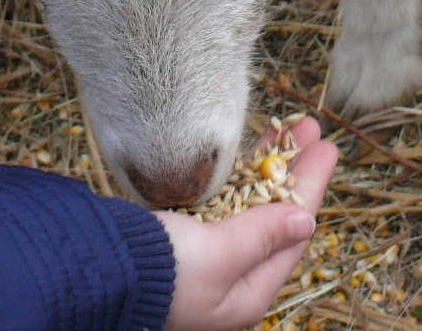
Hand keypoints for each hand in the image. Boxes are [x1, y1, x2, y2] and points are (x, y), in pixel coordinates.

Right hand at [155, 117, 337, 330]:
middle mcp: (229, 278)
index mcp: (245, 295)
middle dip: (293, 171)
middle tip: (310, 128)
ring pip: (248, 205)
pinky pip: (222, 202)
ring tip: (287, 126)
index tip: (326, 148)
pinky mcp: (180, 237)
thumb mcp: (219, 255)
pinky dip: (237, 175)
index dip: (310, 188)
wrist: (94, 269)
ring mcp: (204, 258)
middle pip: (273, 217)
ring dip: (268, 166)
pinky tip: (247, 151)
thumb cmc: (159, 269)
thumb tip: (305, 221)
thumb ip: (261, 235)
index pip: (291, 235)